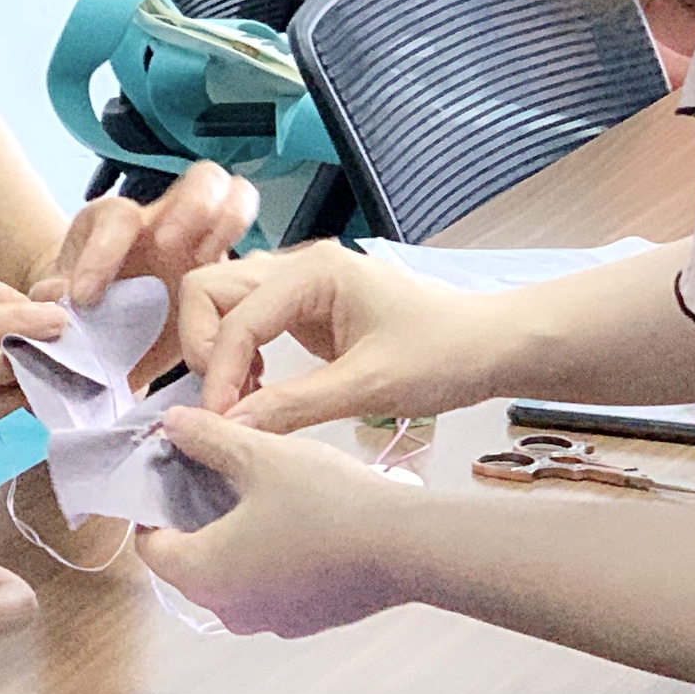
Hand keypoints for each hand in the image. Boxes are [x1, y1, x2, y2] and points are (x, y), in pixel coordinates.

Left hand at [40, 159, 256, 309]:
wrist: (106, 328)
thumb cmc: (86, 309)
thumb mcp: (61, 304)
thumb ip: (52, 298)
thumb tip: (56, 296)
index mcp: (114, 224)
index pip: (116, 217)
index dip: (101, 255)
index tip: (85, 298)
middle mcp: (163, 219)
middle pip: (198, 178)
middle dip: (192, 207)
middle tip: (172, 245)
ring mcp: (200, 237)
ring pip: (234, 194)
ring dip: (229, 219)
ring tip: (209, 262)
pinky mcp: (223, 267)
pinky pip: (252, 247)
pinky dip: (252, 260)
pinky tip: (234, 297)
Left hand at [130, 410, 430, 637]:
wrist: (407, 549)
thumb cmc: (326, 502)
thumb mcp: (258, 454)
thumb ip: (206, 437)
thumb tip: (170, 423)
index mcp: (200, 573)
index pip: (149, 545)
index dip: (153, 505)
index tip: (173, 470)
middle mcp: (226, 610)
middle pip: (187, 561)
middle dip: (193, 517)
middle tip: (215, 472)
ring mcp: (268, 621)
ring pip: (229, 575)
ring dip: (232, 537)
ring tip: (258, 490)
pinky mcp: (305, 621)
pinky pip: (267, 587)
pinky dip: (267, 557)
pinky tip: (296, 520)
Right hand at [180, 243, 504, 429]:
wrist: (491, 346)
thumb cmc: (443, 356)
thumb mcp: (368, 387)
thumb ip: (293, 405)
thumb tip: (228, 426)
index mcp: (315, 271)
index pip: (235, 316)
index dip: (218, 371)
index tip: (221, 423)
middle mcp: (299, 266)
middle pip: (210, 289)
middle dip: (203, 346)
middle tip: (224, 401)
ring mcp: (300, 285)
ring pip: (223, 302)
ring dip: (218, 350)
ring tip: (242, 401)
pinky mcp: (305, 309)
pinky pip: (248, 322)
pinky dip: (238, 355)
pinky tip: (260, 392)